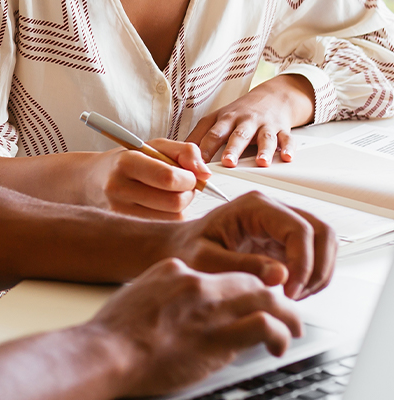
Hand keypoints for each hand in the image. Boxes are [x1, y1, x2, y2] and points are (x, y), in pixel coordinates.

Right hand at [85, 140, 211, 219]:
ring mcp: (119, 212)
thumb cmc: (128, 161)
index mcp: (126, 163)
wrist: (91, 180)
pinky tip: (160, 208)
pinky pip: (162, 229)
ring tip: (169, 196)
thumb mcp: (153, 146)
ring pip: (172, 219)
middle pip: (174, 203)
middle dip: (188, 194)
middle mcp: (118, 189)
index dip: (189, 178)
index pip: (168, 178)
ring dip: (180, 208)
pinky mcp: (124, 228)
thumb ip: (184, 151)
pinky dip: (169, 219)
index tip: (189, 175)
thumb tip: (205, 173)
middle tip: (182, 186)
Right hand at [87, 258, 300, 397]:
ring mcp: (210, 309)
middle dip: (271, 294)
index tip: (245, 299)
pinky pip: (265, 326)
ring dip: (286, 313)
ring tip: (293, 327)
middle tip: (282, 309)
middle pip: (248, 280)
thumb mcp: (138, 296)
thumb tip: (177, 309)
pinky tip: (278, 346)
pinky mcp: (219, 338)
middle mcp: (196, 283)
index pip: (218, 272)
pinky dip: (279, 334)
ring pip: (266, 298)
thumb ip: (163, 295)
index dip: (239, 286)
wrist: (108, 351)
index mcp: (173, 270)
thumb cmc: (115, 333)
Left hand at [166, 190, 335, 299]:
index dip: (304, 263)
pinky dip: (310, 277)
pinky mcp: (283, 240)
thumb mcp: (206, 261)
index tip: (289, 291)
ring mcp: (281, 224)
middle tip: (296, 296)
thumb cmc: (186, 250)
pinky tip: (288, 292)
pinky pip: (313, 255)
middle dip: (318, 268)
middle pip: (322, 232)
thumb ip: (241, 266)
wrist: (178, 248)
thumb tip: (281, 275)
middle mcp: (272, 210)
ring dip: (318, 274)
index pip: (300, 230)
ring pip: (324, 243)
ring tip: (292, 296)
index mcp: (254, 207)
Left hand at [185, 74, 314, 166]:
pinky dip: (288, 148)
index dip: (203, 150)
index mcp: (224, 120)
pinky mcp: (282, 129)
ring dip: (263, 150)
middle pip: (237, 135)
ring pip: (264, 138)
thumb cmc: (239, 113)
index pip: (211, 134)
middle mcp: (244, 121)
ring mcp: (264, 125)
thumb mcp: (216, 120)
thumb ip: (198, 137)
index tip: (196, 165)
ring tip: (261, 163)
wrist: (271, 96)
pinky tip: (287, 158)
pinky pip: (287, 139)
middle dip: (232, 149)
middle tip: (228, 162)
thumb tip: (177, 155)